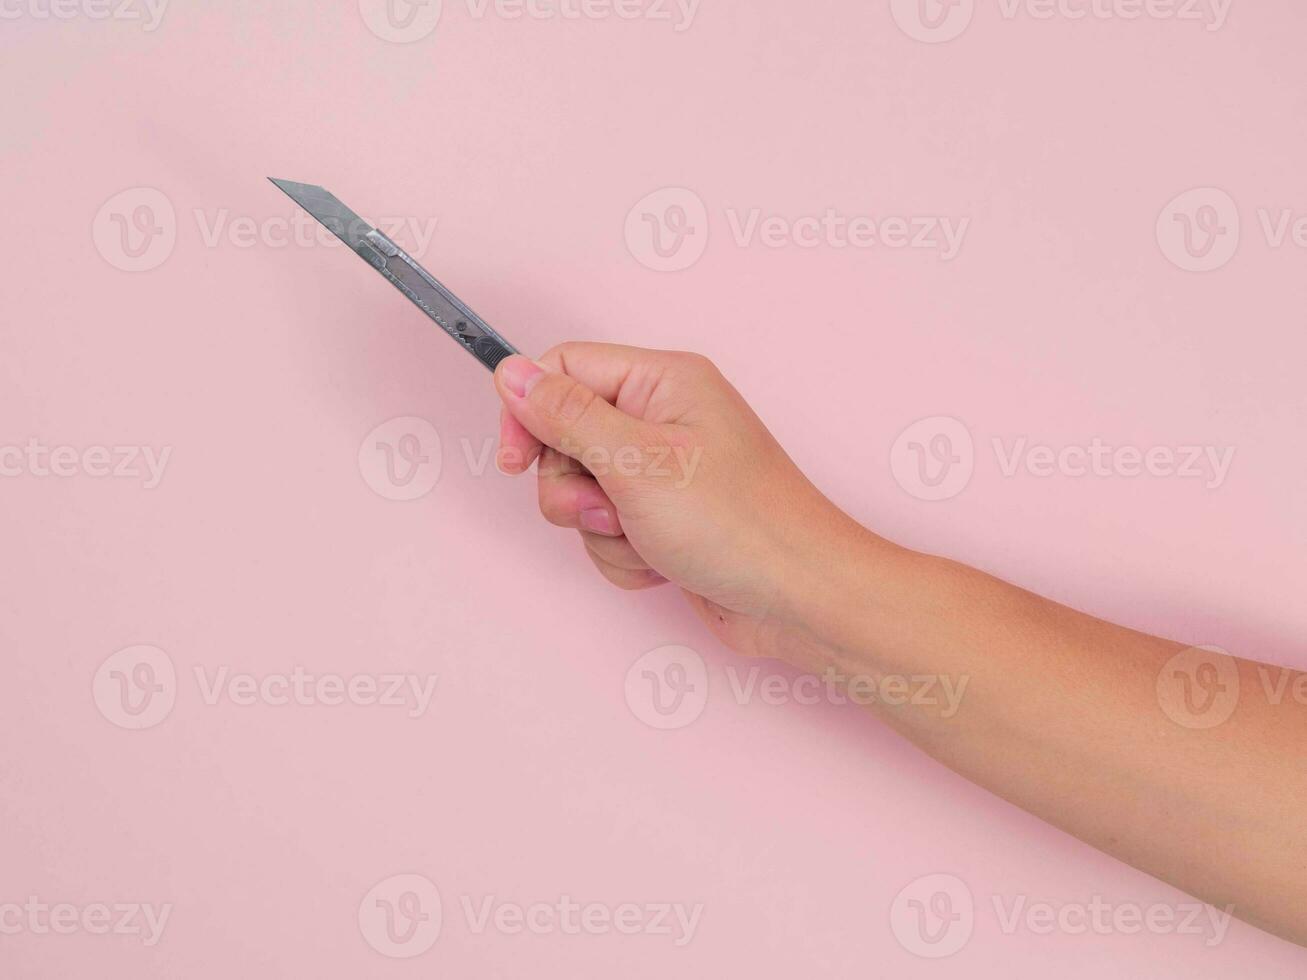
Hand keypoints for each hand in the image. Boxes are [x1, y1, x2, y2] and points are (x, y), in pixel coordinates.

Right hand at [492, 343, 876, 660]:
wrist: (799, 601)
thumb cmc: (741, 526)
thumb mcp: (637, 464)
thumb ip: (566, 416)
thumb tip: (510, 373)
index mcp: (665, 381)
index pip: (564, 369)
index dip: (529, 413)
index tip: (514, 462)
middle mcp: (664, 418)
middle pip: (564, 436)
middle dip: (572, 488)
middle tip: (608, 510)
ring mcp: (665, 471)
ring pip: (582, 493)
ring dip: (600, 530)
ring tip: (647, 540)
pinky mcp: (665, 519)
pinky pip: (607, 532)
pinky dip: (623, 555)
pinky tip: (663, 564)